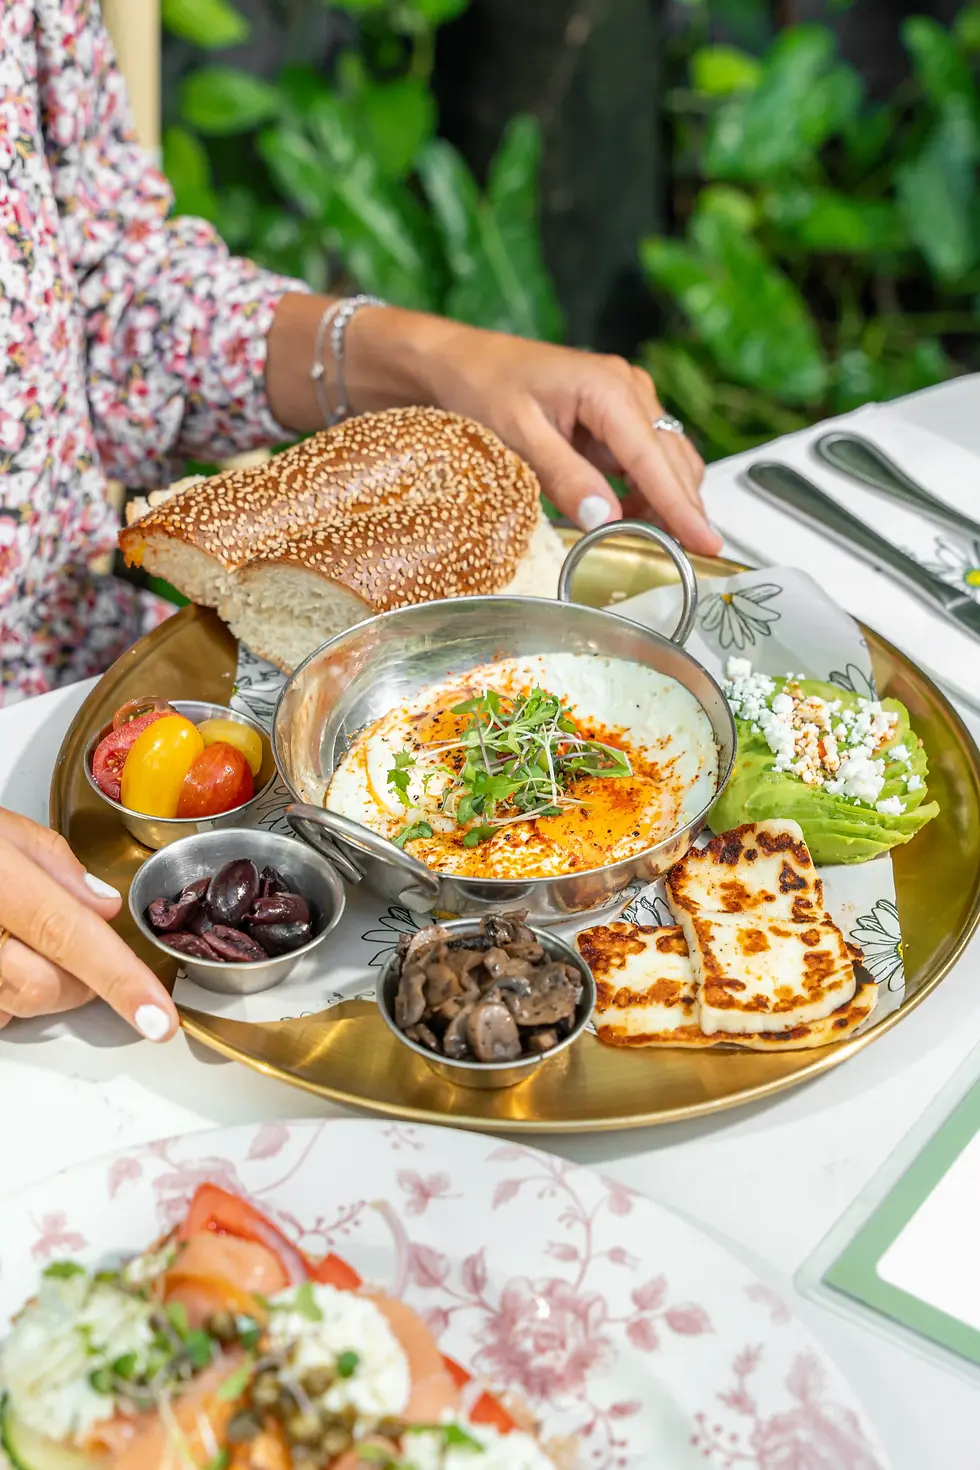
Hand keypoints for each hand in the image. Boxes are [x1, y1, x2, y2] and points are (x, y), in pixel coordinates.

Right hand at [0, 809, 178, 1039]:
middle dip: (79, 979)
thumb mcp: (3, 830)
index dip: (121, 981)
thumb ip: (58, 866)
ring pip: (16, 1005)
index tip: (158, 1017)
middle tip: (74, 945)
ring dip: (36, 984)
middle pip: (46, 988)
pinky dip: (3, 994)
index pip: (72, 935)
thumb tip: (104, 907)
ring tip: (18, 941)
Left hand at [418, 322, 719, 553]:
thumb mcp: (518, 438)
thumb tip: (607, 518)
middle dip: (679, 510)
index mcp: (608, 388)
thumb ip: (565, 478)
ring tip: (644, 541)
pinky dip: (640, 491)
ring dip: (661, 502)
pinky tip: (621, 514)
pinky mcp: (615, 416)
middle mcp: (627, 389)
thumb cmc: (480, 386)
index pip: (654, 459)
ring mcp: (625, 400)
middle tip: (681, 559)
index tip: (706, 542)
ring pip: (664, 462)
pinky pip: (642, 460)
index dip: (682, 507)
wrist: (457, 363)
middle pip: (672, 462)